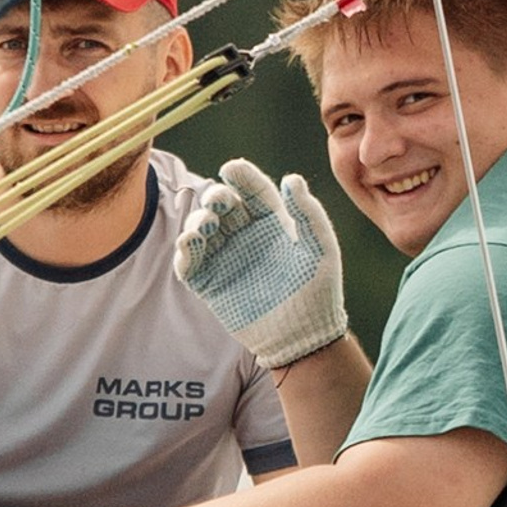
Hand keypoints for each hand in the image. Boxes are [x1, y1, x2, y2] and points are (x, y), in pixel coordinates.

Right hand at [174, 157, 348, 367]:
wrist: (302, 337)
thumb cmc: (318, 293)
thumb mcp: (320, 251)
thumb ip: (309, 214)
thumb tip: (291, 178)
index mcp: (273, 222)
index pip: (254, 191)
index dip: (242, 177)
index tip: (232, 168)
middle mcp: (246, 235)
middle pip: (223, 204)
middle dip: (217, 197)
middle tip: (219, 202)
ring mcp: (225, 257)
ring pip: (201, 227)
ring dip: (199, 220)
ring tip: (206, 225)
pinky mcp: (210, 282)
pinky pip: (189, 261)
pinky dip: (185, 249)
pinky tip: (190, 243)